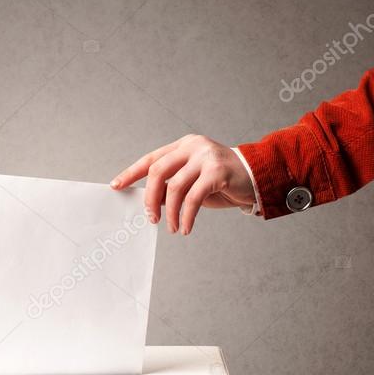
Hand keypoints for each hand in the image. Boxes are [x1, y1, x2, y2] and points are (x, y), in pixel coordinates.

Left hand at [110, 135, 255, 233]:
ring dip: (170, 213)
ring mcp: (206, 156)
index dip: (131, 173)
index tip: (116, 186)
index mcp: (183, 146)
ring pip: (175, 187)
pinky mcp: (218, 171)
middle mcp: (193, 147)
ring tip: (172, 228)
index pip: (151, 159)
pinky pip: (193, 198)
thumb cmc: (223, 182)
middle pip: (158, 171)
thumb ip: (174, 185)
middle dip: (150, 199)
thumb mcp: (194, 181)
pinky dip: (187, 216)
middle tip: (150, 218)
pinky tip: (186, 227)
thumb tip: (149, 201)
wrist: (257, 177)